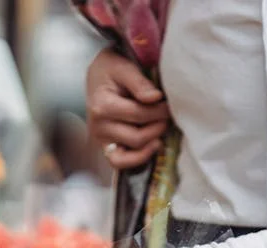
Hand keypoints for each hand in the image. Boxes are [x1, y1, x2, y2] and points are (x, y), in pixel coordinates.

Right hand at [87, 48, 170, 169]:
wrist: (97, 76)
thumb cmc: (110, 69)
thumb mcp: (123, 67)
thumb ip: (139, 82)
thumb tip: (155, 98)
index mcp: (102, 106)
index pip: (139, 115)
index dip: (160, 111)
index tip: (169, 103)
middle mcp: (98, 127)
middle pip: (138, 137)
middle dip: (158, 126)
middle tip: (167, 115)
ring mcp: (101, 139)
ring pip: (132, 152)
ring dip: (151, 142)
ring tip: (160, 128)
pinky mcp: (105, 147)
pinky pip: (120, 162)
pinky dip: (138, 158)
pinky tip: (153, 145)